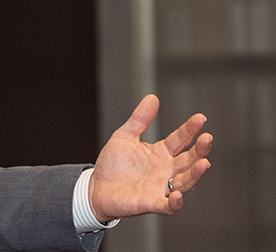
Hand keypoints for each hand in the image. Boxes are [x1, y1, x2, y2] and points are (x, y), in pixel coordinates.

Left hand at [89, 94, 211, 223]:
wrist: (97, 187)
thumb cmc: (113, 164)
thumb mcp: (125, 136)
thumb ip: (140, 119)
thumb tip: (152, 97)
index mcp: (160, 153)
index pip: (180, 140)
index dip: (189, 130)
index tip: (200, 118)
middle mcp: (166, 170)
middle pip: (189, 160)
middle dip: (200, 150)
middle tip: (207, 138)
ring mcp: (161, 187)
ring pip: (185, 182)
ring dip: (195, 174)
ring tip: (204, 163)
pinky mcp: (152, 203)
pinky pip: (168, 206)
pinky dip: (174, 203)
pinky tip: (178, 196)